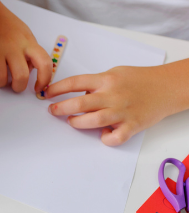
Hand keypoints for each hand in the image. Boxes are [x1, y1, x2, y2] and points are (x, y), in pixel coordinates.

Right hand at [0, 0, 52, 93]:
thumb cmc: (3, 23)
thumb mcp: (23, 33)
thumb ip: (29, 51)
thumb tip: (30, 71)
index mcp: (27, 41)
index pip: (45, 63)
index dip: (44, 79)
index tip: (39, 87)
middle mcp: (13, 46)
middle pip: (21, 77)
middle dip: (18, 87)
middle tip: (14, 85)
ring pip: (1, 80)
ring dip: (0, 82)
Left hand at [44, 63, 188, 145]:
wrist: (168, 87)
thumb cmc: (139, 80)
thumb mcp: (115, 73)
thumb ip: (96, 83)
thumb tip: (78, 95)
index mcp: (107, 80)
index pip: (75, 82)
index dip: (57, 89)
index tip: (46, 94)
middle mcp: (113, 95)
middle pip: (79, 104)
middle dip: (60, 109)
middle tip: (53, 111)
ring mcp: (123, 111)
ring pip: (93, 121)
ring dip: (77, 123)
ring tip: (72, 121)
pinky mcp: (133, 125)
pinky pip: (114, 138)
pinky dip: (105, 139)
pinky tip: (102, 134)